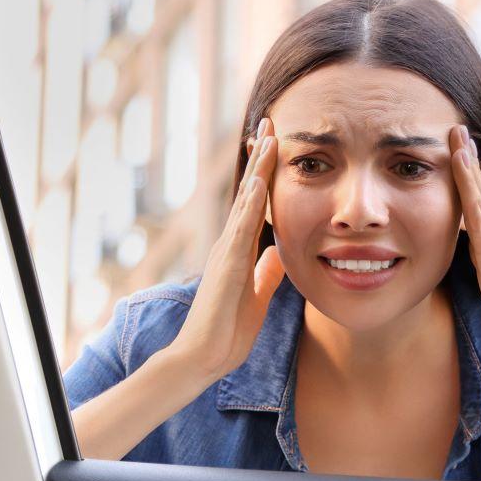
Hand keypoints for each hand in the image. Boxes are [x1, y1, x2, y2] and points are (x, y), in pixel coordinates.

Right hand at [167, 116, 288, 381]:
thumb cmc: (226, 333)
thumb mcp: (257, 298)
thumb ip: (266, 275)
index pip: (257, 206)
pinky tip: (259, 178)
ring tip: (268, 135)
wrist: (203, 357)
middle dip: (261, 157)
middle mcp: (230, 244)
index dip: (266, 176)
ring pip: (246, 199)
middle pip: (249, 192)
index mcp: (239, 252)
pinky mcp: (227, 262)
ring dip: (257, 167)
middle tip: (271, 123)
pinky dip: (251, 200)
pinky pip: (242, 225)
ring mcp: (227, 250)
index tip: (275, 147)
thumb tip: (277, 255)